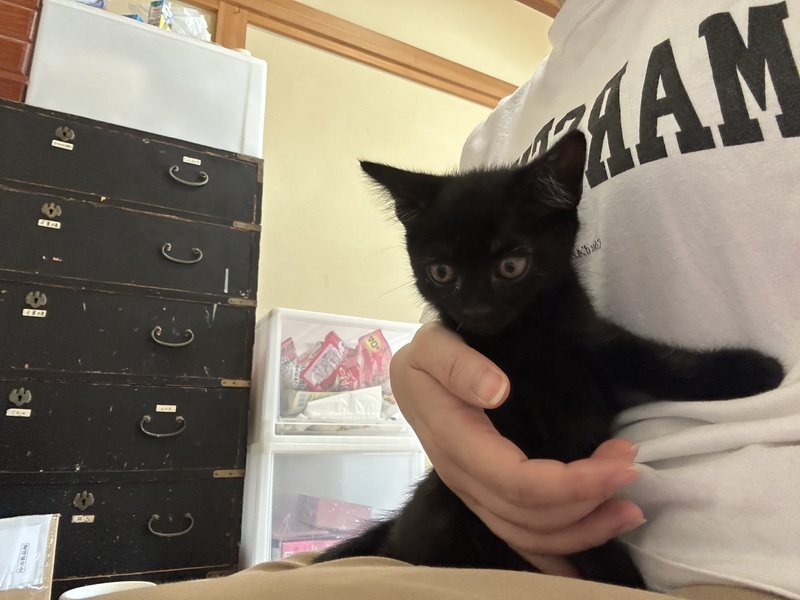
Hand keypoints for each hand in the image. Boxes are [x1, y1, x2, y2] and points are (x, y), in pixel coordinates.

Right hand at [390, 322, 644, 575]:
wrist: (412, 376)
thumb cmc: (429, 357)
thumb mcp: (433, 346)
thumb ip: (459, 365)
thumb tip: (497, 391)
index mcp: (456, 444)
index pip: (518, 482)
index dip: (574, 483)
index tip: (623, 464)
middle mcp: (464, 480)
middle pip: (530, 517)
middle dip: (589, 501)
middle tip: (633, 470)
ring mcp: (472, 494)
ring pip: (527, 535)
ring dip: (583, 529)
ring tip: (629, 510)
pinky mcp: (484, 497)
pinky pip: (519, 538)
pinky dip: (558, 549)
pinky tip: (590, 547)